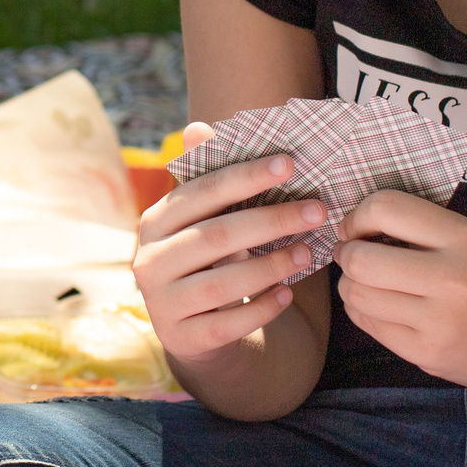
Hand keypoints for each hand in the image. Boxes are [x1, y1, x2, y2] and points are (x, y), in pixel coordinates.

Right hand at [130, 121, 327, 365]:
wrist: (194, 332)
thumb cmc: (208, 263)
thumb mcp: (205, 224)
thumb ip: (209, 183)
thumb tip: (198, 127)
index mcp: (154, 222)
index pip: (201, 192)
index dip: (245, 176)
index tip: (290, 163)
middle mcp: (148, 261)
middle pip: (216, 236)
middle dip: (272, 220)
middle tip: (318, 210)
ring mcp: (161, 303)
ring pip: (223, 283)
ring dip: (273, 265)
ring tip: (310, 253)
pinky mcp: (181, 339)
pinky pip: (229, 324)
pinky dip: (263, 309)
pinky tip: (289, 295)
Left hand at [331, 190, 466, 395]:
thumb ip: (420, 229)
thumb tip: (352, 227)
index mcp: (465, 238)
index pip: (387, 209)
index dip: (358, 215)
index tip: (358, 227)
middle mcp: (453, 280)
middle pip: (362, 260)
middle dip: (346, 255)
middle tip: (354, 255)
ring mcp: (441, 323)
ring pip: (358, 295)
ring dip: (351, 285)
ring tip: (367, 282)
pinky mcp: (430, 355)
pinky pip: (369, 326)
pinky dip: (362, 312)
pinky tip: (379, 306)